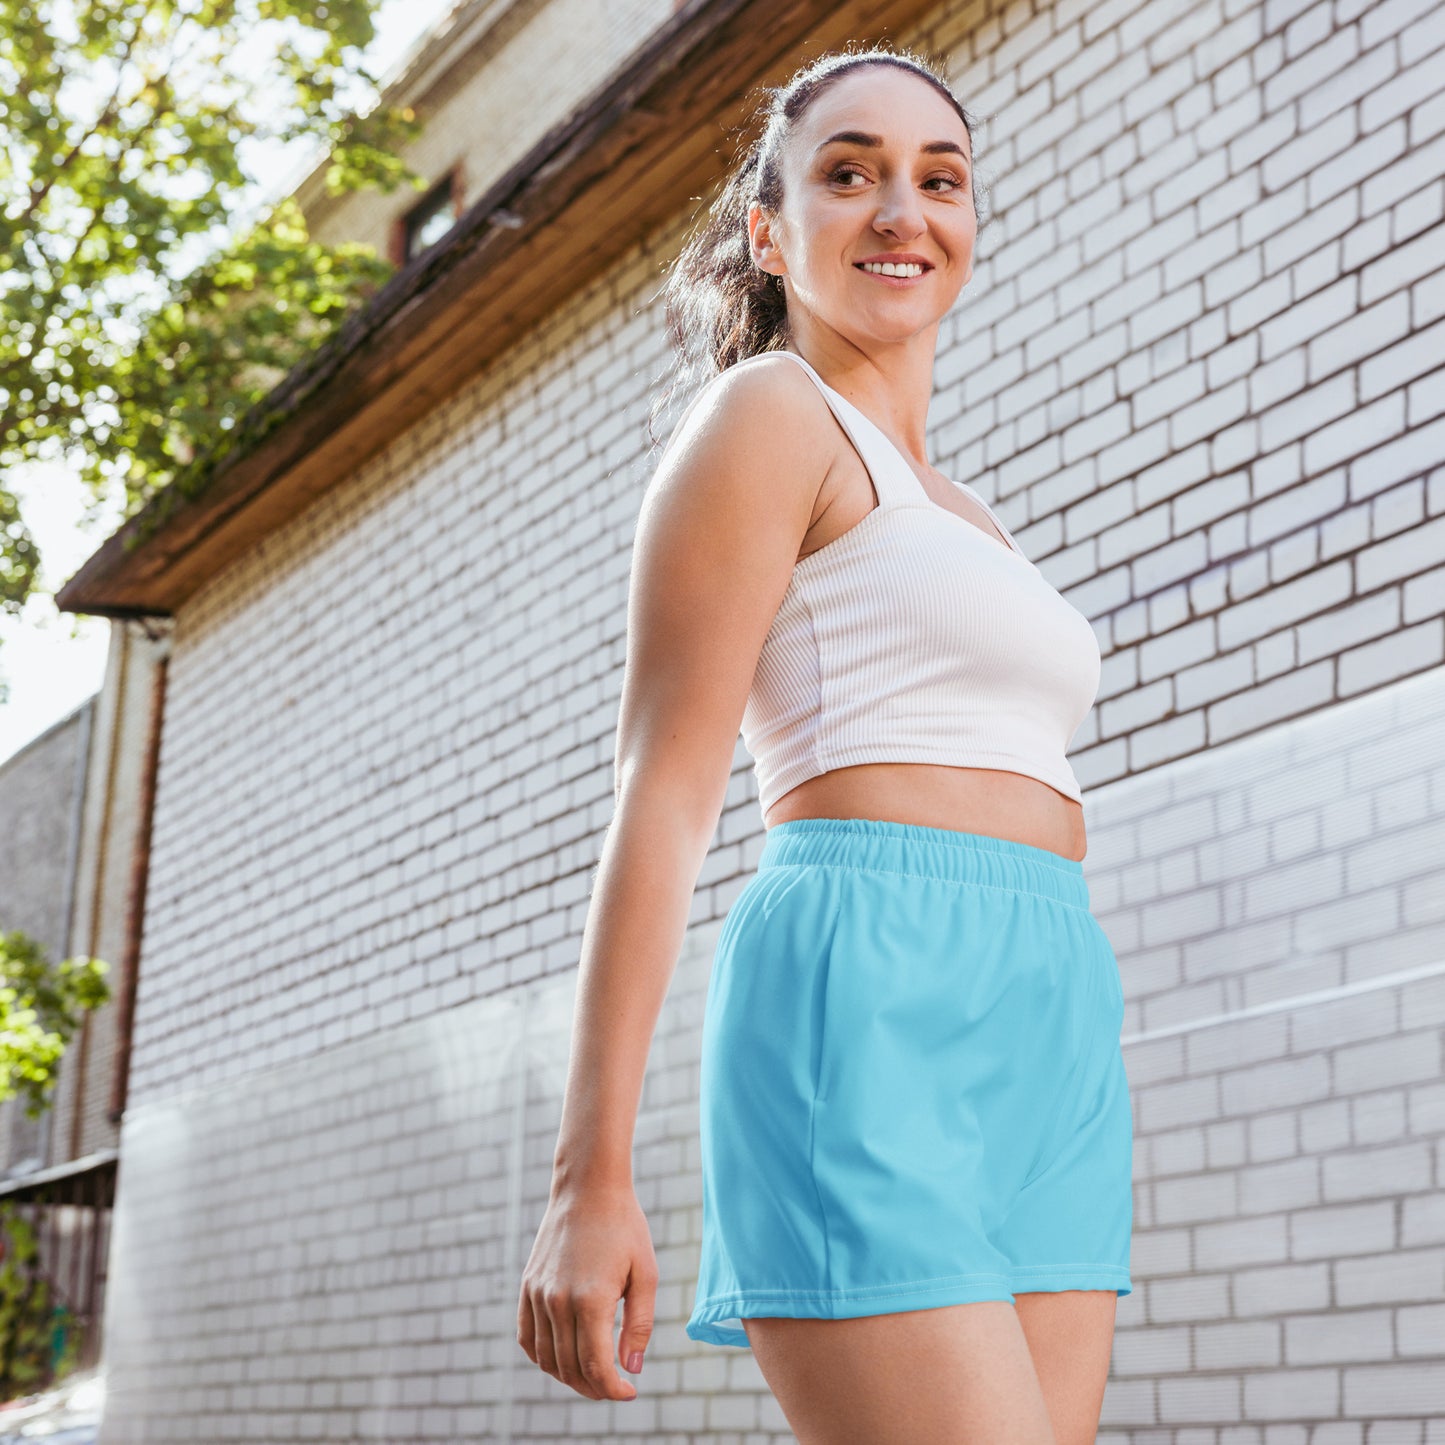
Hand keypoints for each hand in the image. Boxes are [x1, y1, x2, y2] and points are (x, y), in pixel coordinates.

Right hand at [517, 1181, 656, 1400]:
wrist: (589, 1187)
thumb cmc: (624, 1227)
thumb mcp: (645, 1273)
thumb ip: (639, 1324)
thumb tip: (631, 1369)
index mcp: (590, 1300)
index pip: (595, 1366)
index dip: (612, 1389)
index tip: (629, 1392)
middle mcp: (557, 1301)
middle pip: (570, 1368)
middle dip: (594, 1387)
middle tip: (614, 1387)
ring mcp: (538, 1294)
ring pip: (546, 1358)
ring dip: (568, 1377)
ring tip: (593, 1376)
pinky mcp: (527, 1285)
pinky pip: (526, 1337)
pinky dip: (542, 1357)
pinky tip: (562, 1358)